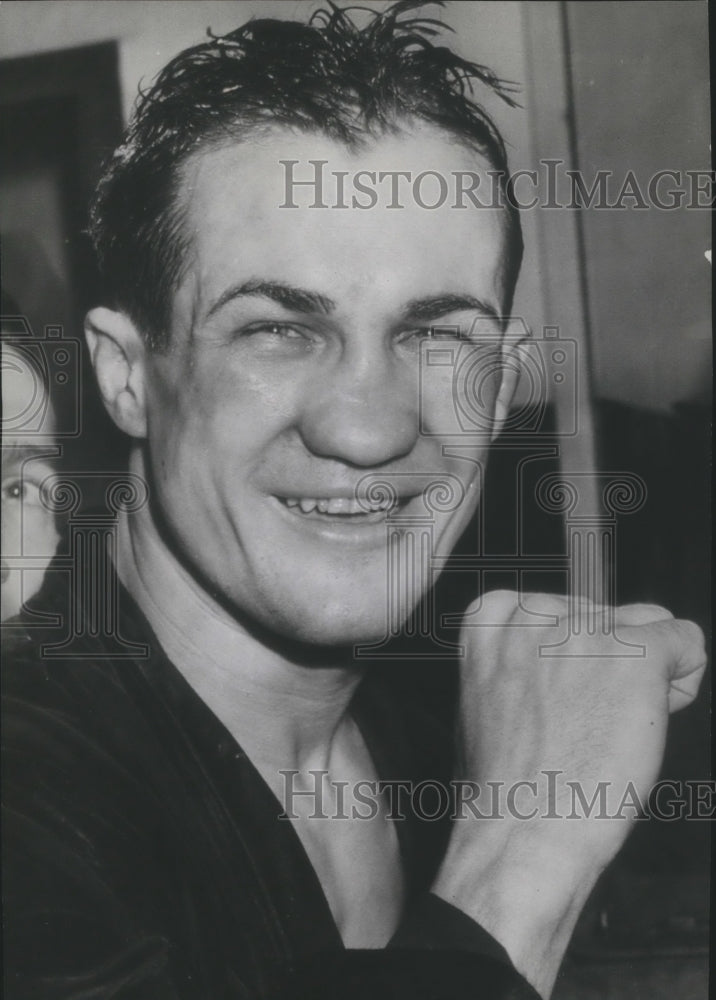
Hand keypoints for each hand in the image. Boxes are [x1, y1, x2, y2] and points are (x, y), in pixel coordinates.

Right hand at [432, 590, 706, 996]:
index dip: (575, 652)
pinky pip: (687, 641)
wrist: (522, 831)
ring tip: (610, 725)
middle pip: (607, 613)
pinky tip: (652, 719)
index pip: (563, 603)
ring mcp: (585, 630)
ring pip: (649, 624)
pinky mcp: (635, 654)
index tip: (562, 693)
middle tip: (584, 720)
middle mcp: (536, 612)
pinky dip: (682, 682)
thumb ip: (523, 656)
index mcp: (494, 616)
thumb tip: (570, 649)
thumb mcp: (490, 695)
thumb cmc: (505, 781)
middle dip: (610, 661)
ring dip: (646, 673)